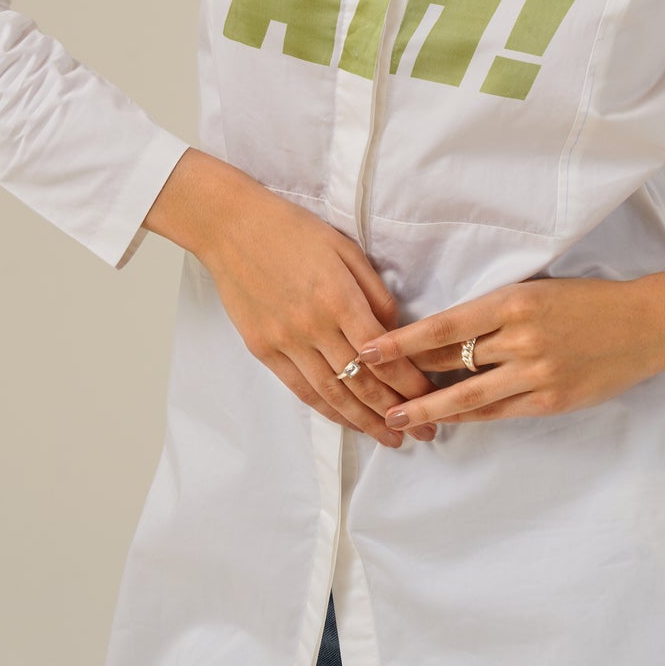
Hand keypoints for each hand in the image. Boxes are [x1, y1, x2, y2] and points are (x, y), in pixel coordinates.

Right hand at [155, 154, 437, 446]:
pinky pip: (300, 389)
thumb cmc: (294, 230)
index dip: (410, 382)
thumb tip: (395, 333)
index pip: (384, 355)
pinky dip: (326, 409)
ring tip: (389, 437)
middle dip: (396, 411)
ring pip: (331, 395)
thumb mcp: (346, 249)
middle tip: (423, 432)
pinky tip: (347, 420)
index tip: (432, 398)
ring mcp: (285, 342)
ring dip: (363, 421)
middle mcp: (313, 327)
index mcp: (339, 298)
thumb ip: (375, 293)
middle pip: (361, 383)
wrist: (232, 227)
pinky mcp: (263, 350)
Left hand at [355, 275, 664, 429]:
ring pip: (469, 395)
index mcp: (514, 300)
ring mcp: (537, 373)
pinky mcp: (551, 400)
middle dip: (406, 375)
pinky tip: (445, 420)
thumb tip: (443, 331)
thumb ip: (495, 310)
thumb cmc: (587, 301)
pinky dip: (469, 417)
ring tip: (396, 416)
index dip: (403, 340)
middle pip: (450, 361)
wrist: (645, 323)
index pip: (445, 324)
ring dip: (428, 406)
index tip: (369, 348)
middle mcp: (521, 337)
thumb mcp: (537, 290)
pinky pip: (499, 412)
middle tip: (366, 385)